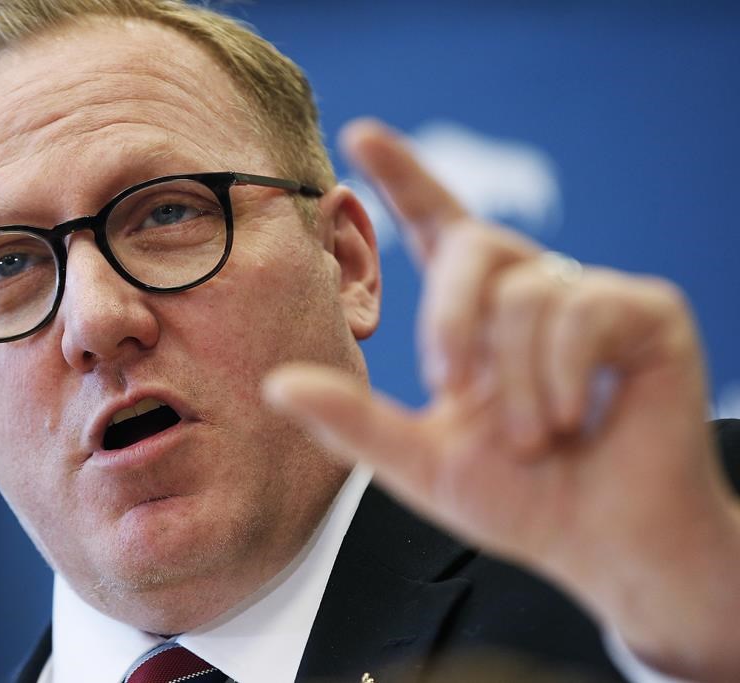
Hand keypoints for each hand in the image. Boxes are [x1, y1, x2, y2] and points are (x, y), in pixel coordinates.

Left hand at [265, 119, 739, 680]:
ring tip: (533, 437)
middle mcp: (532, 289)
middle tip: (452, 388)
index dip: (404, 177)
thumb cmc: (519, 501)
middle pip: (476, 243)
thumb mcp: (420, 463)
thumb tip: (276, 383)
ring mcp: (590, 296)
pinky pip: (582, 310)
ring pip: (526, 292)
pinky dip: (561, 375)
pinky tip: (570, 420)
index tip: (360, 133)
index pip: (438, 226)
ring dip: (516, 381)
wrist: (601, 543)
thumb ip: (352, 422)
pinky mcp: (646, 311)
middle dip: (450, 318)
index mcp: (478, 315)